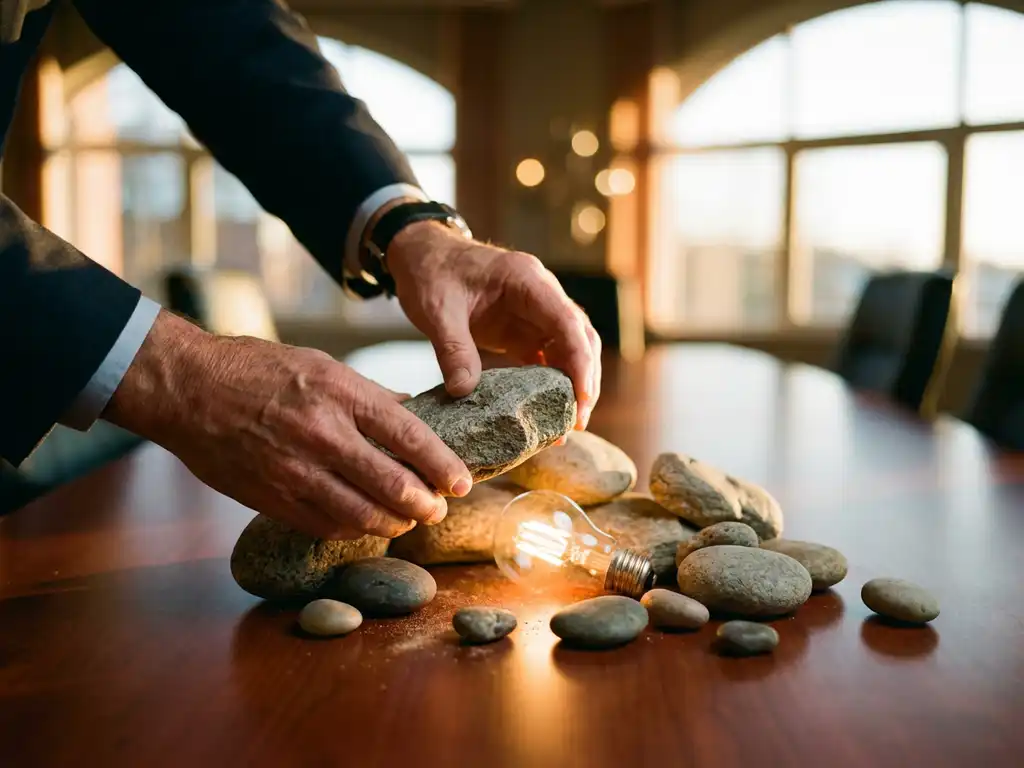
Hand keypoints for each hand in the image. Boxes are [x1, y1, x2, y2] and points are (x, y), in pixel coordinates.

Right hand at [104, 310, 471, 539]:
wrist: (187, 388)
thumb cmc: (257, 369)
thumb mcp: (321, 366)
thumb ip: (368, 396)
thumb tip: (413, 413)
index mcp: (341, 394)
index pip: (410, 438)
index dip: (443, 466)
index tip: (462, 482)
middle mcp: (323, 434)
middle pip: (393, 484)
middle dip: (425, 504)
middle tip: (438, 509)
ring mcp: (295, 470)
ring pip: (362, 514)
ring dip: (394, 524)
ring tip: (407, 521)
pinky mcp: (270, 497)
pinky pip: (324, 526)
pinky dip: (352, 529)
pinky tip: (365, 525)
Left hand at [387, 222, 601, 428]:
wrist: (420, 254)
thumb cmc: (430, 271)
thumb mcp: (436, 309)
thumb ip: (452, 349)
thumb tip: (464, 391)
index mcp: (526, 280)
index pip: (567, 322)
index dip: (579, 362)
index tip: (581, 399)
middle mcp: (540, 294)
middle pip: (580, 338)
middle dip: (584, 380)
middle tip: (576, 422)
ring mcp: (534, 312)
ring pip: (570, 349)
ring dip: (573, 384)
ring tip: (566, 424)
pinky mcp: (522, 329)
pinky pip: (547, 357)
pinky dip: (551, 384)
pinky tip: (547, 412)